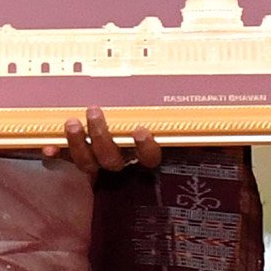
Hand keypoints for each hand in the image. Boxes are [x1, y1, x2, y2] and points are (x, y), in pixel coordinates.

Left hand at [41, 107, 161, 177]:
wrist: (113, 159)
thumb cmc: (139, 122)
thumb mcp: (158, 121)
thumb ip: (172, 120)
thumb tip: (222, 103)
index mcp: (142, 154)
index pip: (150, 158)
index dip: (145, 148)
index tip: (140, 130)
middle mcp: (121, 163)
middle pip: (112, 160)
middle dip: (101, 136)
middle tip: (93, 111)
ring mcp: (98, 166)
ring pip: (89, 164)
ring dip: (78, 144)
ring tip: (71, 123)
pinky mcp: (79, 164)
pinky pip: (67, 163)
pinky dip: (57, 155)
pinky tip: (49, 146)